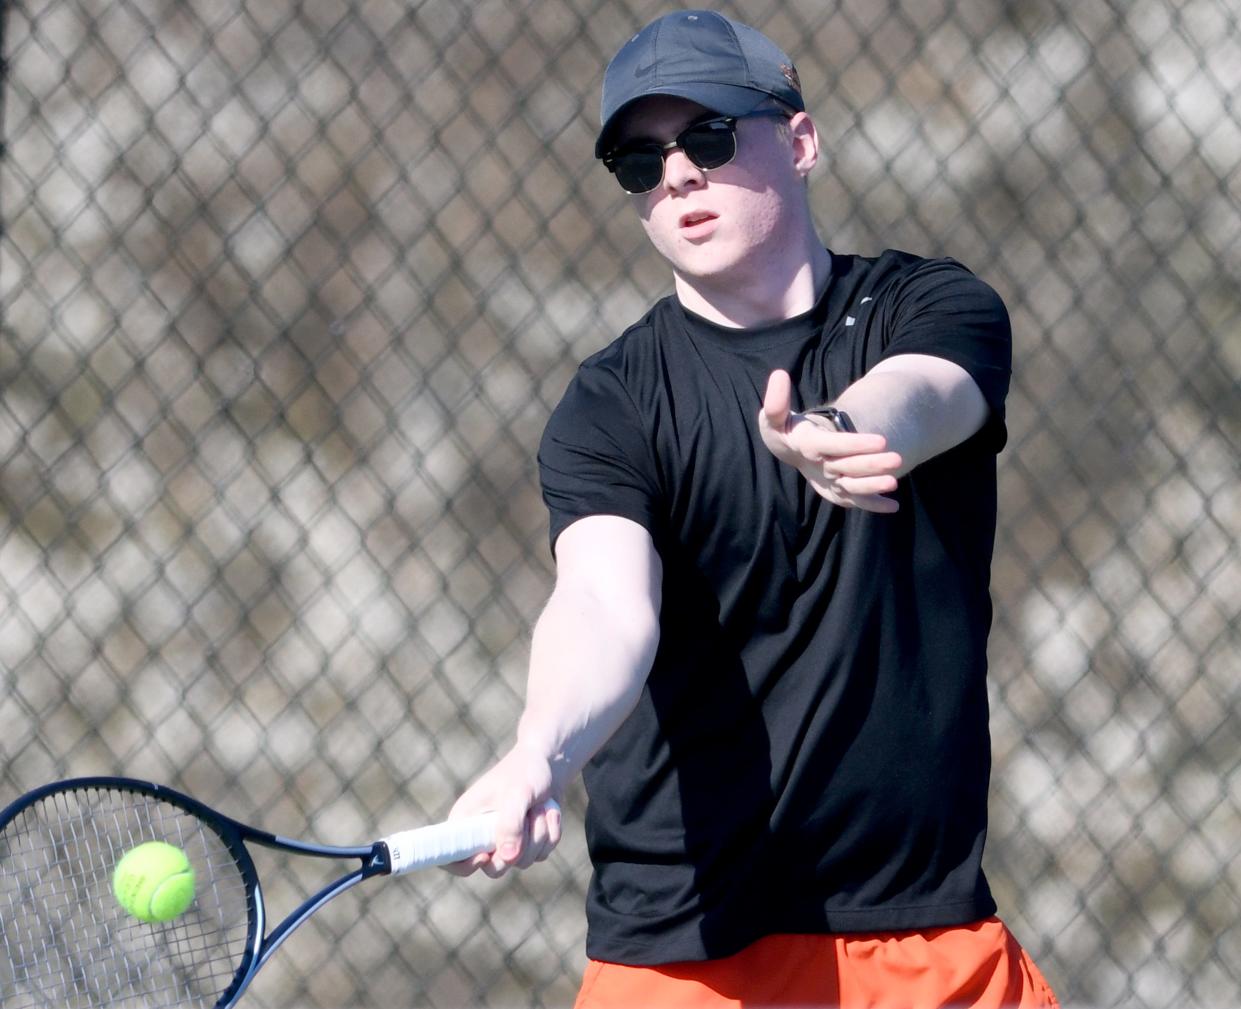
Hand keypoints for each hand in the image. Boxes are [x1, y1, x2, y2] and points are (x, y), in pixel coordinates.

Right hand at [441, 741, 561, 878]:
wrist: (549, 763)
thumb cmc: (526, 771)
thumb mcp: (518, 793)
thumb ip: (510, 824)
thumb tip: (508, 858)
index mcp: (465, 820)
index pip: (449, 857)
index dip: (463, 866)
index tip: (485, 856)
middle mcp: (482, 835)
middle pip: (494, 868)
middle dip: (519, 846)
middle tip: (529, 818)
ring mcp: (505, 841)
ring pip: (523, 861)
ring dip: (539, 833)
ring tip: (539, 806)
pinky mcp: (526, 843)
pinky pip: (541, 854)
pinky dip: (551, 833)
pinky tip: (549, 811)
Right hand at [757, 370, 902, 512]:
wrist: (789, 451)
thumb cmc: (784, 430)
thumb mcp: (773, 417)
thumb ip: (775, 401)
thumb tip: (780, 375)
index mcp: (807, 446)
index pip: (832, 446)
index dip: (854, 445)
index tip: (881, 440)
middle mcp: (820, 467)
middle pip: (847, 468)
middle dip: (871, 465)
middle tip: (897, 459)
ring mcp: (830, 481)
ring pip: (852, 487)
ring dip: (873, 486)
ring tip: (895, 482)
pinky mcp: (837, 490)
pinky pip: (855, 500)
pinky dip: (872, 504)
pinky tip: (893, 506)